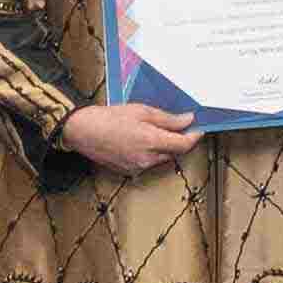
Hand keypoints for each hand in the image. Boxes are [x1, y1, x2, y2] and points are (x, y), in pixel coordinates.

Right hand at [58, 103, 198, 174]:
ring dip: (163, 148)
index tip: (199, 129)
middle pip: (174, 153)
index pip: (184, 145)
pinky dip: (150, 154)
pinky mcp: (129, 171)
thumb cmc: (110, 118)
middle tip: (176, 126)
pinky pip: (148, 163)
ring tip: (150, 131)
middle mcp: (146, 158)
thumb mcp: (142, 111)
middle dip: (178, 141)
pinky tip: (139, 141)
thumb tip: (188, 120)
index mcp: (151, 141)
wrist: (83, 131)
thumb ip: (168, 119)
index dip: (194, 137)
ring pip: (161, 159)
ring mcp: (137, 167)